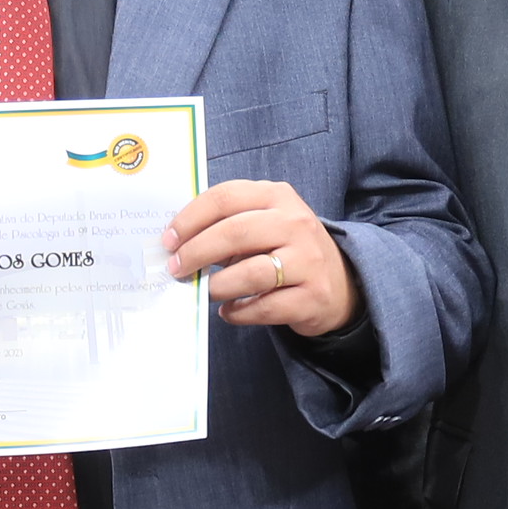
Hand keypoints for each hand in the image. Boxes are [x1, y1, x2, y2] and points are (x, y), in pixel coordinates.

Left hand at [162, 180, 357, 336]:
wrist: (339, 282)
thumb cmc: (285, 250)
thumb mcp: (263, 223)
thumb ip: (226, 225)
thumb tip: (177, 243)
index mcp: (277, 196)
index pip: (225, 197)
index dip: (190, 219)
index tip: (168, 240)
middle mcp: (295, 223)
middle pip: (235, 233)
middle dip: (196, 252)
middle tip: (176, 268)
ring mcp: (307, 259)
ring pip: (251, 272)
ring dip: (218, 285)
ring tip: (206, 291)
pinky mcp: (312, 295)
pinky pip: (264, 306)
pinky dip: (239, 312)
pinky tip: (229, 311)